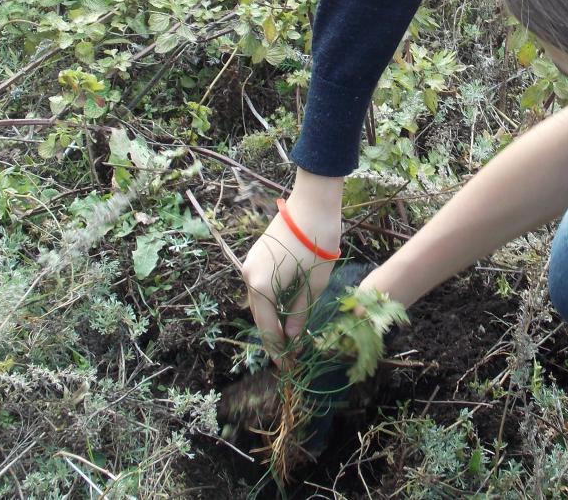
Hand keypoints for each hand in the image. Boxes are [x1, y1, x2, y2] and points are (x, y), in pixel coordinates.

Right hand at [241, 168, 343, 359]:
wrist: (313, 201)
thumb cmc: (318, 241)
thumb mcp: (315, 283)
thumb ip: (299, 312)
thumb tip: (292, 337)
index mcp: (261, 285)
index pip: (267, 327)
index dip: (277, 349)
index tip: (286, 367)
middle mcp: (249, 275)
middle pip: (259, 314)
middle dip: (272, 335)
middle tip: (288, 355)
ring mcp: (250, 262)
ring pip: (259, 300)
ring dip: (271, 317)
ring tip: (288, 336)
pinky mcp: (257, 254)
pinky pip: (260, 285)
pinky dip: (270, 300)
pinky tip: (283, 309)